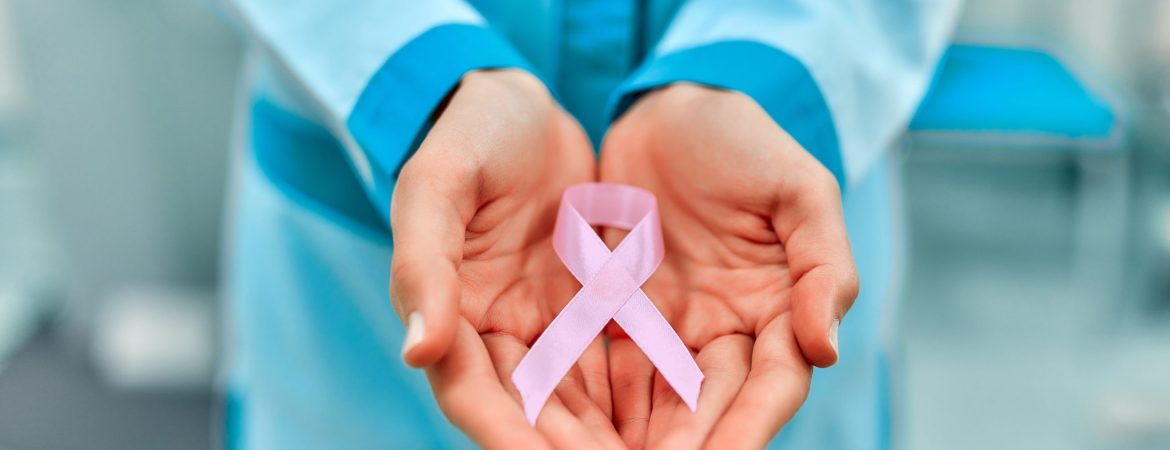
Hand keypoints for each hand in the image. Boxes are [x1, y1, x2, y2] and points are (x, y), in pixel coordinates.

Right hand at [389, 69, 621, 448]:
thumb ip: (424, 266)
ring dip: (622, 440)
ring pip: (586, 404)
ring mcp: (550, 328)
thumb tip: (418, 351)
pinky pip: (625, 365)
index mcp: (453, 316)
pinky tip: (691, 419)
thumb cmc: (469, 137)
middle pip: (538, 417)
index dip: (512, 438)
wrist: (520, 107)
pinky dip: (652, 397)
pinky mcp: (594, 312)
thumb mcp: (436, 186)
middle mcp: (501, 338)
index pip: (477, 397)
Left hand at [599, 83, 859, 448]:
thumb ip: (823, 265)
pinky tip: (562, 423)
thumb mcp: (798, 189)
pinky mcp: (617, 314)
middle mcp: (724, 331)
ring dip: (632, 438)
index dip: (749, 426)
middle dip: (684, 445)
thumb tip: (826, 350)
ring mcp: (669, 327)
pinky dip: (589, 400)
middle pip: (709, 406)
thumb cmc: (744, 141)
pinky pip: (604, 365)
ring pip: (655, 400)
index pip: (770, 383)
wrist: (671, 109)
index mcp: (778, 309)